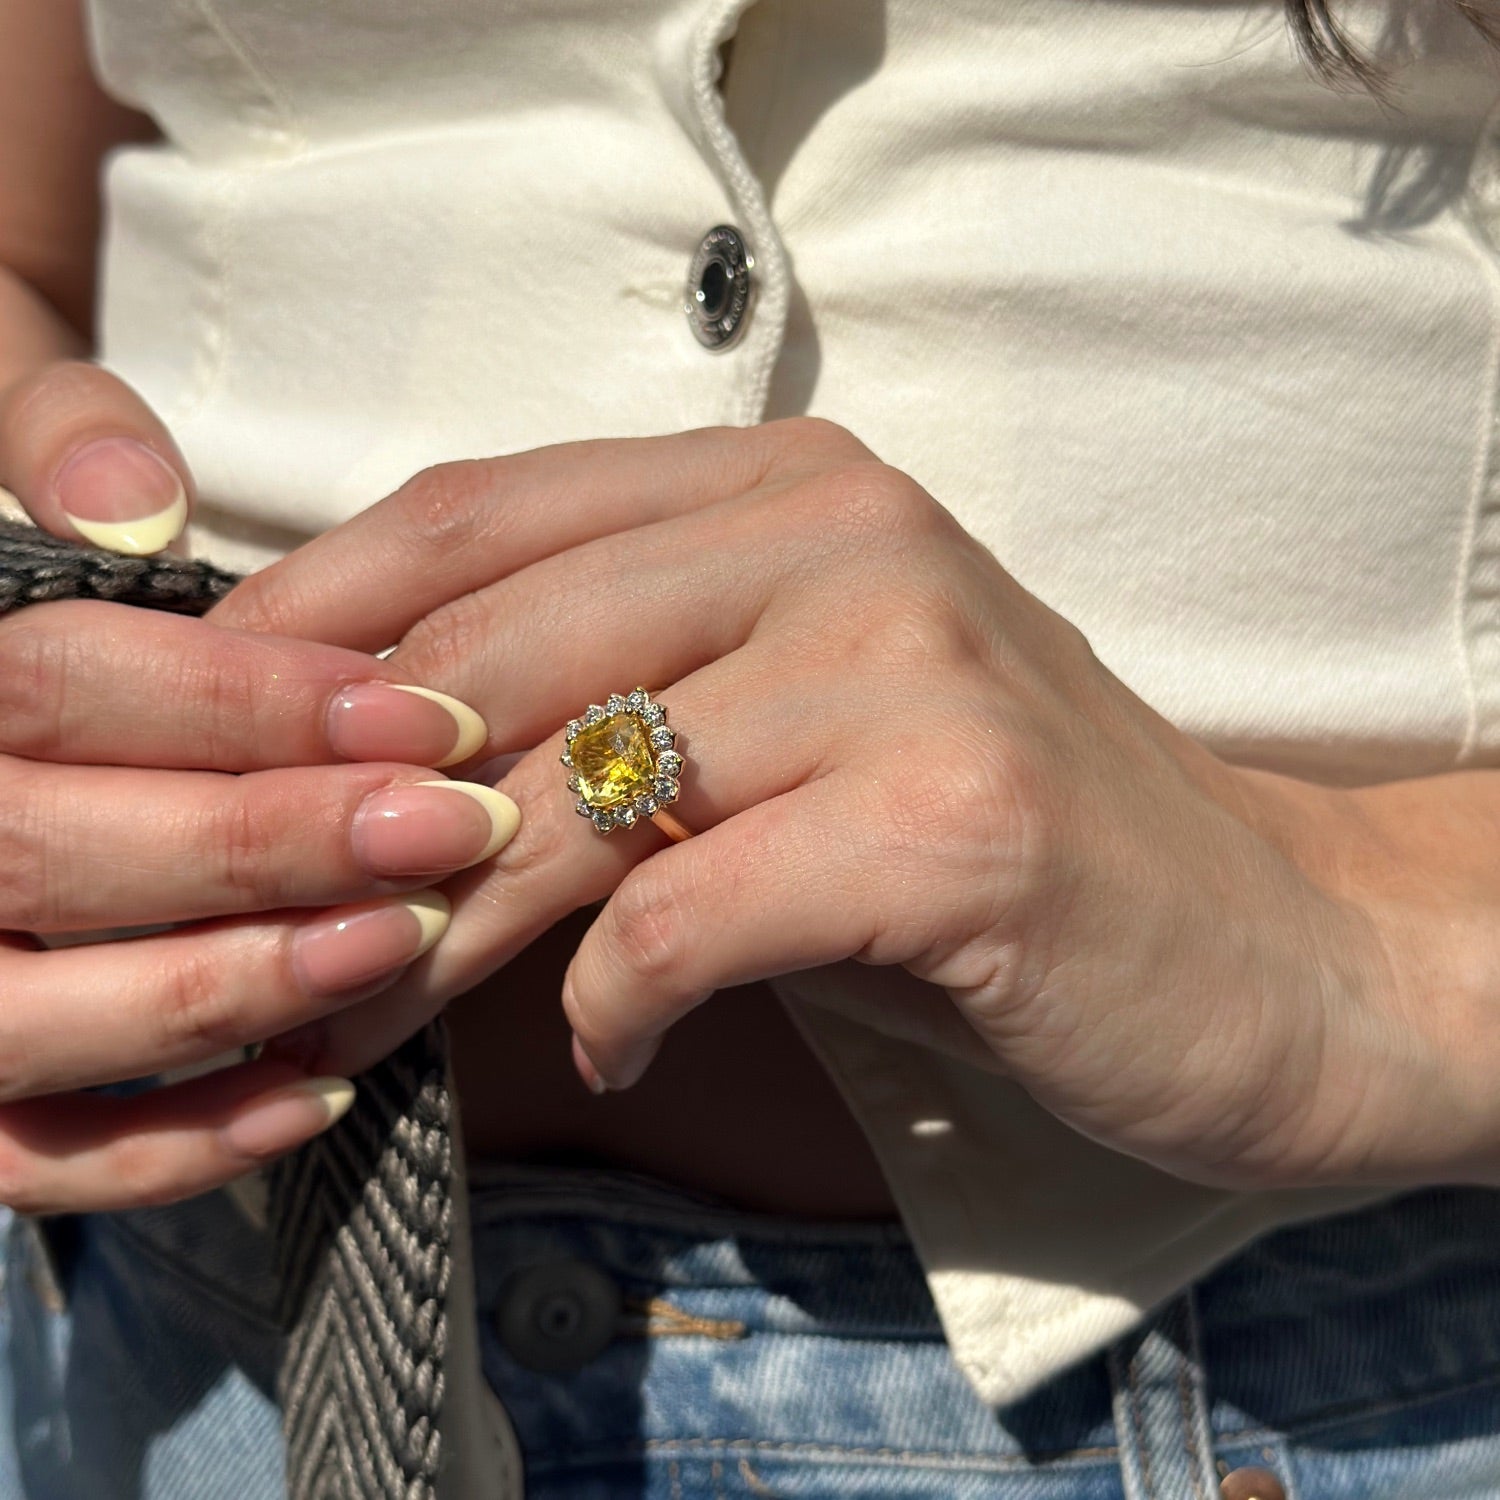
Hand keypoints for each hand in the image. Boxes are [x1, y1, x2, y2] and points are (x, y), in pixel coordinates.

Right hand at [0, 363, 520, 1211]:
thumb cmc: (35, 650)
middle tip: (457, 825)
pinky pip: (33, 1164)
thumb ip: (50, 446)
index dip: (247, 699)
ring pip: (32, 1020)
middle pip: (48, 851)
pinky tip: (321, 1095)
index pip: (54, 687)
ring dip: (236, 985)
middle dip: (270, 840)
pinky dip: (174, 1145)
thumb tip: (135, 497)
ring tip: (407, 938)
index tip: (429, 711)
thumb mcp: (17, 499)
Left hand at [217, 419, 1479, 1192]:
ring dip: (453, 923)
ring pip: (579, 785)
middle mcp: (843, 531)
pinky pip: (692, 909)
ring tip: (383, 1009)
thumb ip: (623, 698)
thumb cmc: (991, 842)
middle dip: (360, 804)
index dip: (323, 622)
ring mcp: (907, 661)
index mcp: (788, 482)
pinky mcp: (955, 812)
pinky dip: (617, 998)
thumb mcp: (790, 730)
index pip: (484, 511)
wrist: (1265, 944)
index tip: (224, 743)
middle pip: (502, 646)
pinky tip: (614, 1047)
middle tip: (284, 924)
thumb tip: (385, 759)